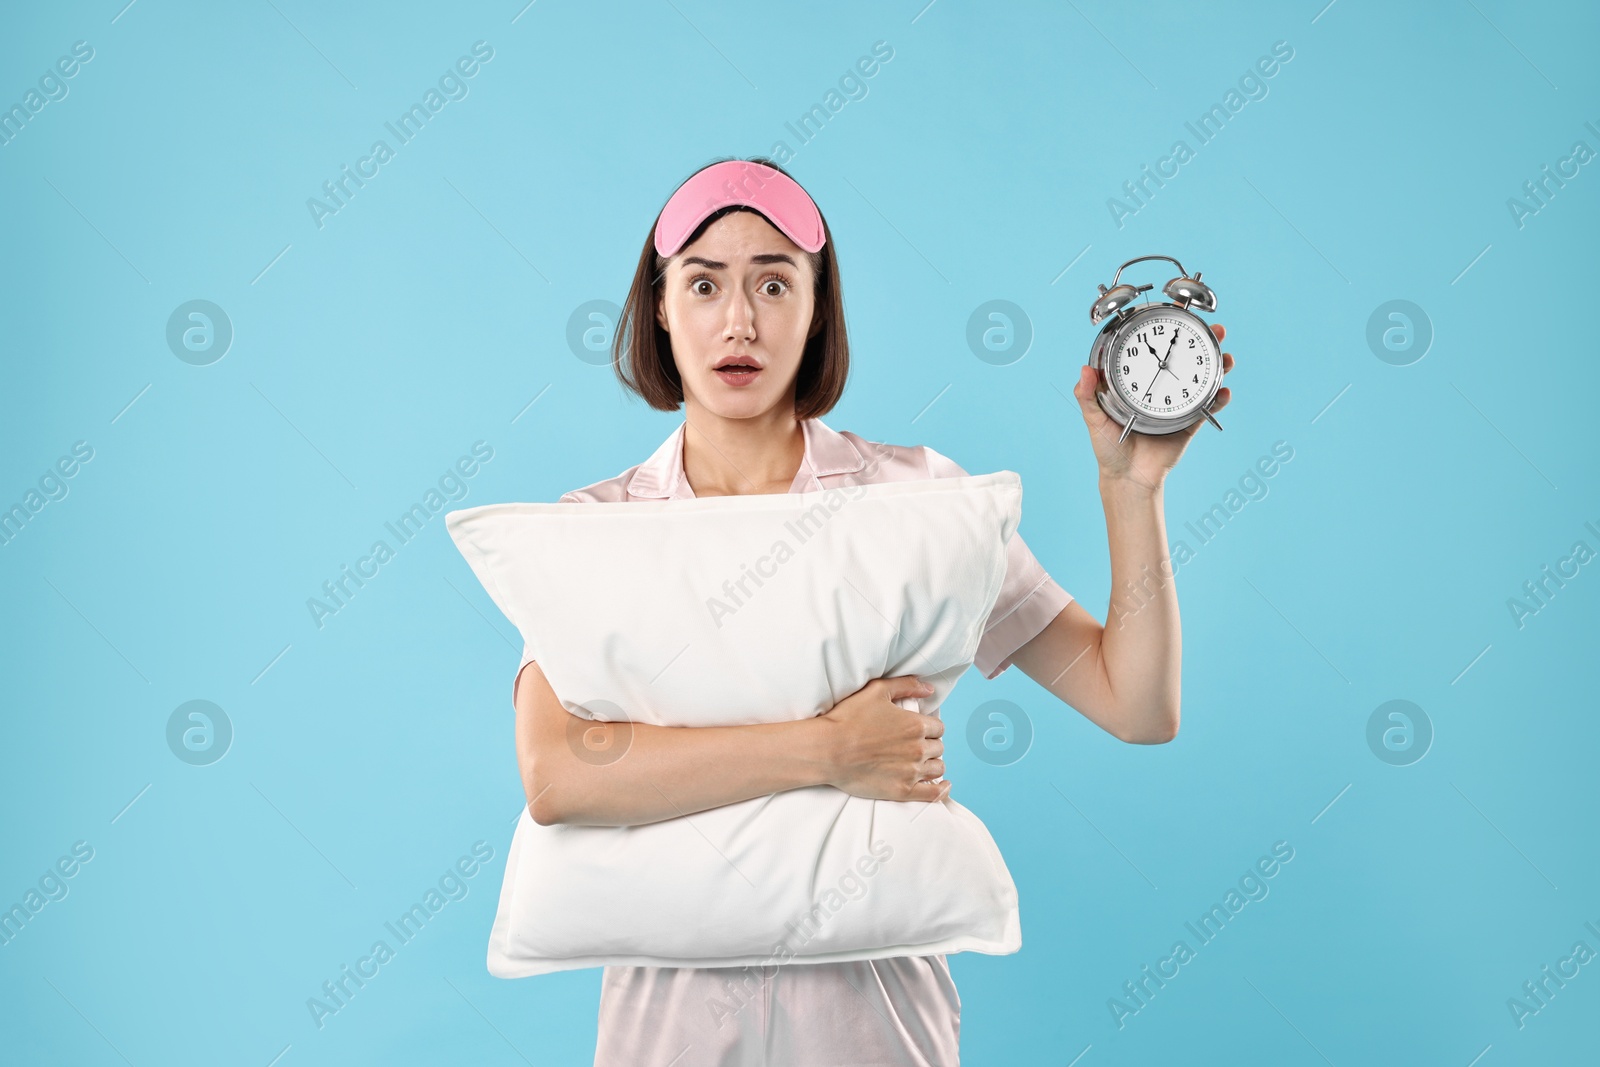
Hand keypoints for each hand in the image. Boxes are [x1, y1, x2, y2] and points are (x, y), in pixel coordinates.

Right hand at [814, 675, 950, 802]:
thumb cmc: (848, 718)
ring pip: (938, 768)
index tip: (919, 730)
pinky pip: (934, 794)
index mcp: (915, 725)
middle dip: (930, 745)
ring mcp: (912, 772)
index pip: (938, 728)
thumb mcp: (877, 690)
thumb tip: (929, 689)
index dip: (929, 728)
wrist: (828, 750)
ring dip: (932, 763)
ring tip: (920, 762)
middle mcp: (918, 749)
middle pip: (939, 747)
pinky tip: (943, 785)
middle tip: (914, 745)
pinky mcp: (903, 791)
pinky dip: (942, 789)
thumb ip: (906, 685)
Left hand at [1072, 322, 1235, 491]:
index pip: (1154, 349)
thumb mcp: (1094, 419)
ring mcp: (1178, 403)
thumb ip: (1087, 396)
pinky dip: (1219, 398)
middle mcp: (1161, 388)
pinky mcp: (1190, 422)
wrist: (1127, 479)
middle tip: (1216, 331)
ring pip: (1203, 378)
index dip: (1168, 329)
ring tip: (1227, 357)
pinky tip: (1224, 391)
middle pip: (1186, 358)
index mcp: (1138, 382)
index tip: (1179, 312)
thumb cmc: (1109, 448)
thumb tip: (1084, 371)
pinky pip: (1209, 407)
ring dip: (1219, 365)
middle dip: (1204, 342)